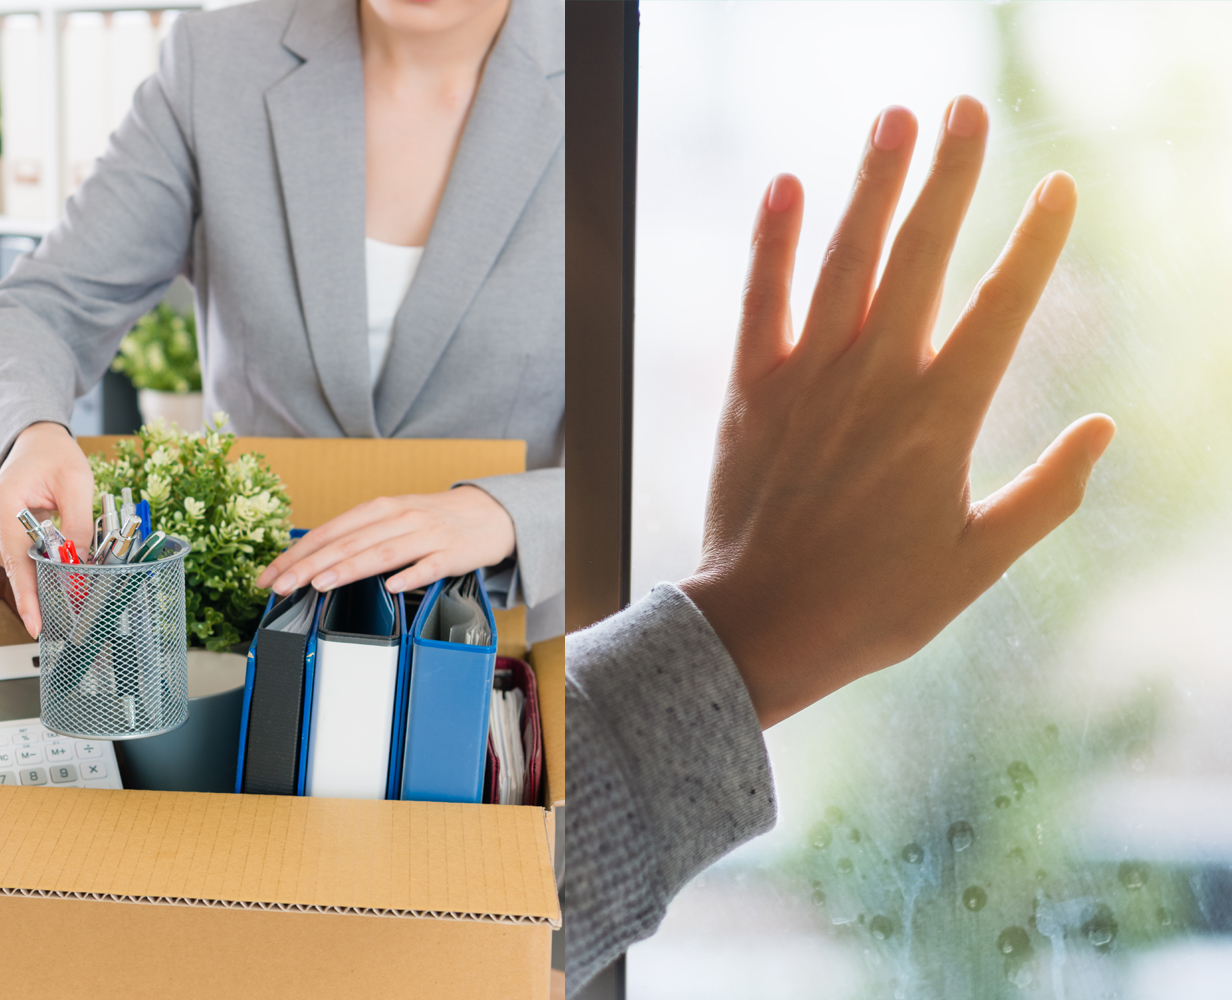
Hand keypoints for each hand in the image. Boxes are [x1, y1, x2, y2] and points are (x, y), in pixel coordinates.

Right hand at [0, 422, 95, 636]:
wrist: (34, 442)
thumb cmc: (52, 456)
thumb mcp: (77, 484)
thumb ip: (79, 527)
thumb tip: (79, 566)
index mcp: (5, 505)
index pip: (18, 562)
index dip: (29, 597)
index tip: (36, 624)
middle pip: (20, 568)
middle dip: (49, 579)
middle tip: (80, 578)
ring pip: (20, 566)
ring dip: (44, 564)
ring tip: (62, 536)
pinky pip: (17, 559)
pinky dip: (35, 558)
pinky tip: (48, 540)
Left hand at [253, 485, 514, 595]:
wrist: (488, 513)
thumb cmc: (431, 520)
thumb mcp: (390, 519)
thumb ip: (357, 536)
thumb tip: (312, 560)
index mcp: (378, 509)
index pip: (328, 532)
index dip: (296, 554)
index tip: (270, 575)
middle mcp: (398, 518)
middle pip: (347, 543)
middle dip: (309, 565)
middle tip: (281, 585)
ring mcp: (426, 535)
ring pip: (381, 553)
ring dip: (348, 568)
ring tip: (319, 584)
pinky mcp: (452, 553)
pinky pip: (429, 566)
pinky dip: (410, 575)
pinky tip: (391, 586)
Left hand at [678, 97, 1114, 728]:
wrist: (763, 627)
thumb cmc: (877, 604)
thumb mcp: (980, 562)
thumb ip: (1046, 494)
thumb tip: (1103, 430)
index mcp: (942, 417)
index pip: (1002, 306)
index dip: (1034, 241)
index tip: (1058, 186)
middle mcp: (876, 380)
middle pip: (922, 256)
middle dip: (951, 176)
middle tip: (969, 108)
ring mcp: (808, 378)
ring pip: (844, 260)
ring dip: (871, 184)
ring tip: (895, 117)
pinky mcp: (750, 389)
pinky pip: (761, 299)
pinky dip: (773, 240)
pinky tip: (787, 183)